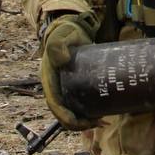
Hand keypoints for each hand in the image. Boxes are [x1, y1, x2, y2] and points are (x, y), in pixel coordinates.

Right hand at [39, 14, 94, 129]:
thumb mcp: (60, 37)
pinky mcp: (76, 87)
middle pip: (64, 115)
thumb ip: (58, 45)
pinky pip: (80, 106)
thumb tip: (62, 60)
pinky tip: (103, 112)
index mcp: (49, 82)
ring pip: (72, 113)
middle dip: (80, 124)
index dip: (68, 119)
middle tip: (101, 122)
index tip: (86, 121)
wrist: (73, 30)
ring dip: (85, 121)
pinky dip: (89, 113)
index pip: (56, 107)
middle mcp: (56, 89)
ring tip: (104, 120)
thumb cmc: (66, 34)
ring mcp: (65, 89)